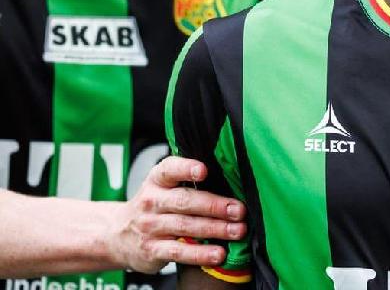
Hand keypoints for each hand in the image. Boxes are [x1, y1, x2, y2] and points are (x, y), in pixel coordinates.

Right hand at [106, 156, 246, 272]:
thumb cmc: (153, 206)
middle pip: (184, 201)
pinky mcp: (152, 250)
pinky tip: (219, 254)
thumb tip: (230, 176)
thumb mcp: (162, 186)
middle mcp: (152, 202)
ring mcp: (151, 227)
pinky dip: (200, 253)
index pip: (170, 169)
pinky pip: (179, 252)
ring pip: (185, 226)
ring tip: (237, 231)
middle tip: (239, 210)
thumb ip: (188, 180)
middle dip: (214, 205)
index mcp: (157, 180)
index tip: (204, 170)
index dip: (186, 168)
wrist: (117, 234)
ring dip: (215, 229)